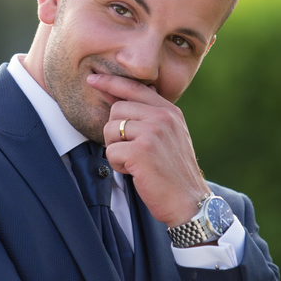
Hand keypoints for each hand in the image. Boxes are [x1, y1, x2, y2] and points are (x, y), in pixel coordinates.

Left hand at [88, 72, 208, 228]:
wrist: (189, 201)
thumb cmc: (174, 171)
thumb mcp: (169, 135)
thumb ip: (149, 114)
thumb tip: (119, 94)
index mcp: (169, 111)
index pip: (134, 88)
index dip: (110, 82)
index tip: (92, 78)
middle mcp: (162, 117)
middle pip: (116, 109)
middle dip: (115, 132)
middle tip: (131, 150)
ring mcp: (153, 132)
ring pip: (110, 130)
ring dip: (116, 149)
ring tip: (135, 162)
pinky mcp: (141, 151)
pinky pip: (111, 151)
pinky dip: (117, 165)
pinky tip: (135, 172)